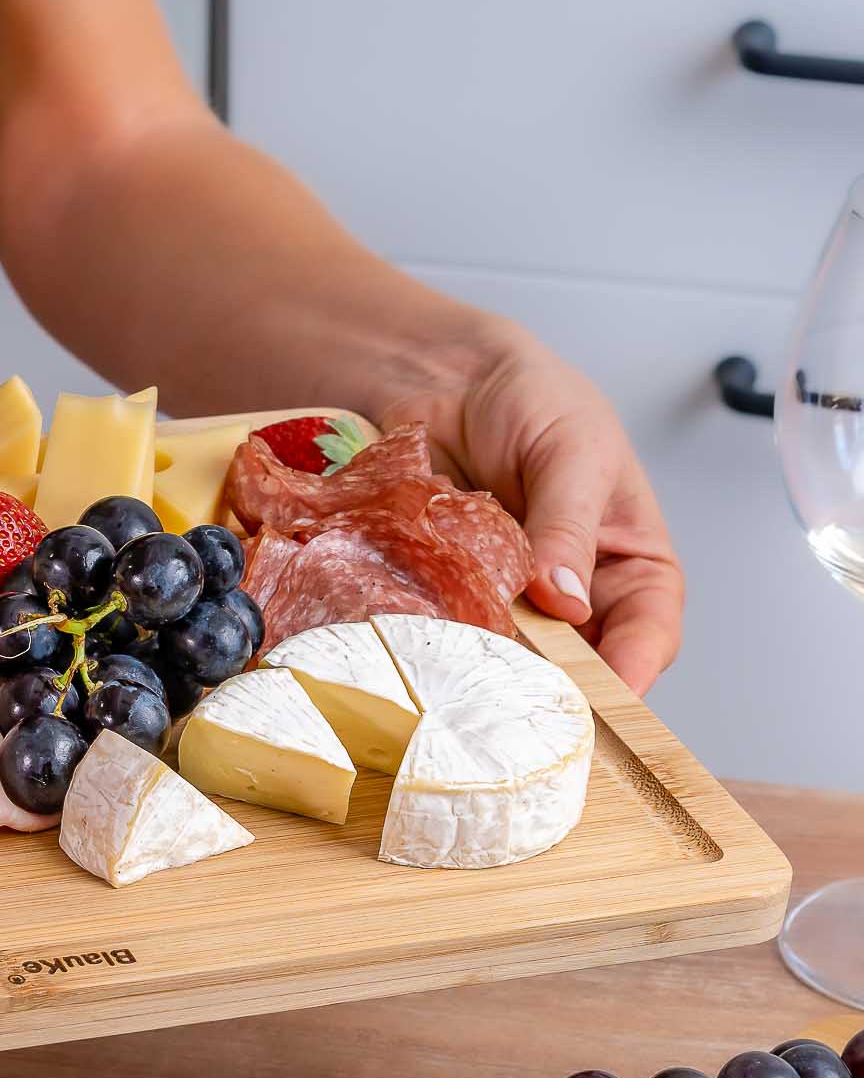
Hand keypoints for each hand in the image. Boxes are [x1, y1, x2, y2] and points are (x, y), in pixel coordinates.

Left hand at [380, 330, 684, 693]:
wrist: (445, 377)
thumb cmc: (532, 398)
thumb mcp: (572, 450)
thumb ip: (568, 525)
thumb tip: (567, 600)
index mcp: (630, 557)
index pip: (649, 628)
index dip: (634, 667)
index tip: (607, 695)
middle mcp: (575, 589)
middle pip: (580, 660)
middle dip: (559, 684)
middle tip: (530, 700)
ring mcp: (510, 595)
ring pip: (513, 654)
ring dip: (496, 667)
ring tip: (476, 677)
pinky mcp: (452, 590)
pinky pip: (452, 628)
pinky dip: (444, 637)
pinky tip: (429, 641)